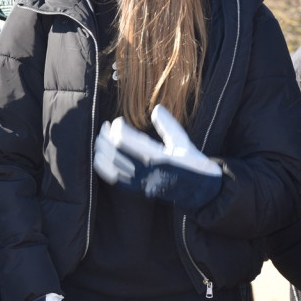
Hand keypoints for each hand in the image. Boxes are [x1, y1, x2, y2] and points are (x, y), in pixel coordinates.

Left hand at [93, 104, 221, 210]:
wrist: (199, 192)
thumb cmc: (194, 164)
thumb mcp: (184, 142)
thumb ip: (168, 125)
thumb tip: (156, 108)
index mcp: (159, 158)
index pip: (125, 141)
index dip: (116, 128)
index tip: (118, 120)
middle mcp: (147, 172)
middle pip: (114, 152)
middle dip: (105, 137)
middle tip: (104, 126)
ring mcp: (141, 182)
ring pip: (111, 167)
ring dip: (102, 151)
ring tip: (100, 139)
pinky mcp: (138, 190)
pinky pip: (114, 180)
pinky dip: (103, 168)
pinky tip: (100, 157)